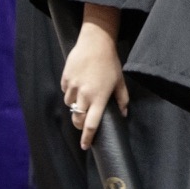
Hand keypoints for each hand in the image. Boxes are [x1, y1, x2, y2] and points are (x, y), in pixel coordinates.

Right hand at [62, 19, 127, 149]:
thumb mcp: (120, 82)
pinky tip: (78, 85)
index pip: (91, 125)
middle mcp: (84, 95)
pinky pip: (66, 91)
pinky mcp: (65, 79)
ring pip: (69, 105)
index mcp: (99, 98)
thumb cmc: (110, 62)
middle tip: (83, 124)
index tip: (85, 146)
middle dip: (79, 125)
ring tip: (82, 99)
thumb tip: (124, 114)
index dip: (87, 138)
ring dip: (75, 106)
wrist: (95, 43)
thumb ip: (122, 100)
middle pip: (77, 119)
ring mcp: (73, 87)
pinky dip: (70, 93)